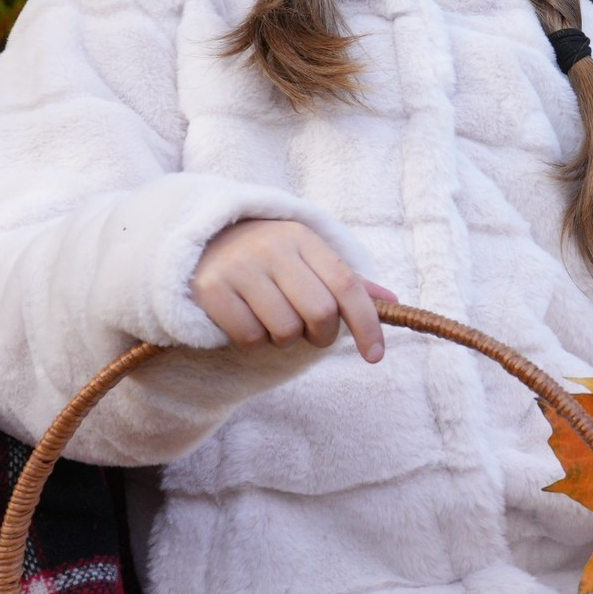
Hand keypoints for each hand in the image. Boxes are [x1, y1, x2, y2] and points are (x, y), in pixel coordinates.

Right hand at [193, 219, 397, 362]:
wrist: (200, 240)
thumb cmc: (267, 257)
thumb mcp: (306, 257)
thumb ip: (346, 282)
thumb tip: (392, 302)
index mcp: (302, 237)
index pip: (347, 286)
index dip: (366, 324)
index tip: (375, 356)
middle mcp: (271, 248)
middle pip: (320, 313)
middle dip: (322, 334)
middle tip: (310, 331)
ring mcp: (239, 267)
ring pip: (285, 330)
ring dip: (285, 338)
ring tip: (272, 318)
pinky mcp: (210, 289)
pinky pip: (250, 338)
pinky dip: (254, 341)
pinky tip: (246, 320)